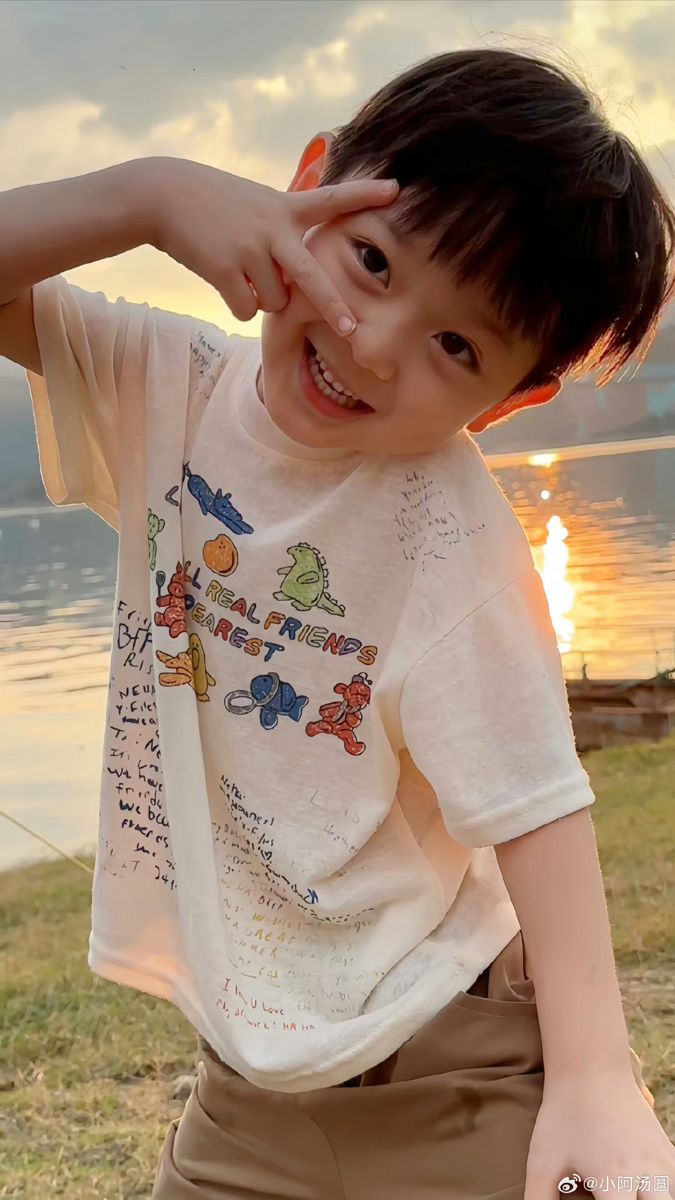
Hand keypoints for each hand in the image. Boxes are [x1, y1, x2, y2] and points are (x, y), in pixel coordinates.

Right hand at [148, 157, 398, 334]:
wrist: (163, 195)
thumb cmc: (215, 203)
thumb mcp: (257, 203)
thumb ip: (286, 233)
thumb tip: (297, 289)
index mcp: (285, 208)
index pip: (331, 200)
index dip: (363, 195)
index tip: (395, 190)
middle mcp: (273, 228)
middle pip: (312, 276)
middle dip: (333, 305)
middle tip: (353, 330)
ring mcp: (249, 249)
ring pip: (274, 302)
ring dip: (262, 298)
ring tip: (241, 268)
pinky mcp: (225, 269)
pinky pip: (247, 310)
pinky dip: (239, 304)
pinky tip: (223, 279)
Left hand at [524, 1071, 674, 1197]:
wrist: (592, 1069)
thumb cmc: (564, 1116)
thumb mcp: (542, 1161)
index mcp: (614, 1180)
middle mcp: (647, 1175)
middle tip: (611, 1197)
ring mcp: (664, 1165)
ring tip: (623, 1192)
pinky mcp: (670, 1155)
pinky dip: (663, 1192)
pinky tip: (642, 1189)